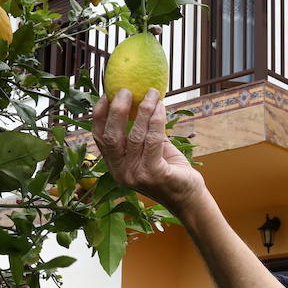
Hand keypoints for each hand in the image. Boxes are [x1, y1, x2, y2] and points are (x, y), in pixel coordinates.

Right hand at [91, 88, 205, 210]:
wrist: (188, 197)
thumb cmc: (169, 170)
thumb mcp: (149, 150)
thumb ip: (140, 131)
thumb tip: (139, 97)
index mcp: (115, 166)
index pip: (99, 138)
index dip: (100, 115)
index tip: (106, 95)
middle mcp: (121, 172)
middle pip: (111, 136)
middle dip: (117, 109)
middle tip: (126, 90)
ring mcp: (136, 175)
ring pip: (135, 135)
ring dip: (144, 110)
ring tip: (152, 94)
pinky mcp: (155, 174)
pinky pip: (154, 140)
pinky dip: (157, 120)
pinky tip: (161, 107)